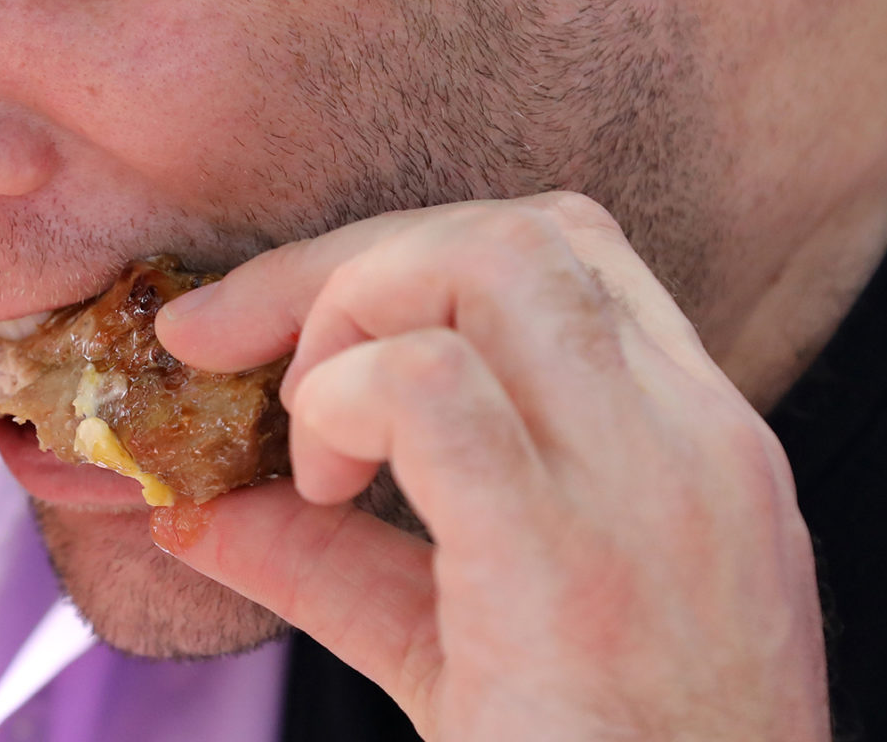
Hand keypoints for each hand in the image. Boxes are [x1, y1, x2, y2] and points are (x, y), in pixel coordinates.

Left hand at [155, 193, 827, 741]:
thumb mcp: (462, 654)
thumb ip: (336, 566)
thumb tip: (194, 512)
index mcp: (692, 443)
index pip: (564, 250)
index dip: (410, 256)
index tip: (298, 335)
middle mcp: (690, 440)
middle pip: (514, 231)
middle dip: (350, 263)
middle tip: (241, 352)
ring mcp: (644, 489)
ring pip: (488, 259)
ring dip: (350, 312)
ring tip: (310, 437)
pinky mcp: (565, 561)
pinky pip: (432, 385)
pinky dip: (343, 399)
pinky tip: (322, 483)